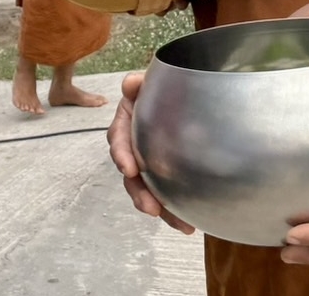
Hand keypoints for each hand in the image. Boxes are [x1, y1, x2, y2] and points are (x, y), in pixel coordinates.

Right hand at [108, 73, 195, 233]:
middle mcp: (133, 146)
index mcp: (126, 122)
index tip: (129, 169)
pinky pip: (164, 193)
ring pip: (147, 189)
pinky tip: (190, 223)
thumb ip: (138, 84)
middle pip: (130, 174)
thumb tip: (131, 83)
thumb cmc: (161, 88)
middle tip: (150, 208)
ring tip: (180, 224)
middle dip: (139, 193)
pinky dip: (174, 209)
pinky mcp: (162, 174)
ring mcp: (148, 162)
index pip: (118, 139)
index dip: (122, 155)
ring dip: (159, 208)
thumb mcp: (148, 83)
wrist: (184, 93)